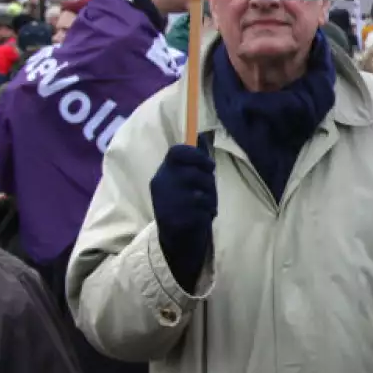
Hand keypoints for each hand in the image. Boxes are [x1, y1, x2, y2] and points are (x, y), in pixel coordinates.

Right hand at [150, 144, 217, 292]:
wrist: (176, 239)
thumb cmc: (185, 203)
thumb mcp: (185, 180)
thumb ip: (193, 161)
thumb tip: (202, 134)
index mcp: (163, 173)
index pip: (177, 152)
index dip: (197, 155)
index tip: (209, 165)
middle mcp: (162, 184)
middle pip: (197, 173)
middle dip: (209, 182)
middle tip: (206, 191)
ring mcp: (167, 202)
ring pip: (203, 193)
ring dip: (210, 200)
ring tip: (202, 206)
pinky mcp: (176, 220)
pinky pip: (204, 209)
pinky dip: (208, 213)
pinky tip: (200, 218)